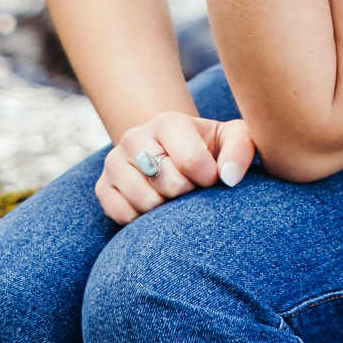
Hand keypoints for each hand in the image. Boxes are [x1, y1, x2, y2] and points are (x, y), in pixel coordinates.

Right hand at [96, 111, 257, 225]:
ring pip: (145, 202)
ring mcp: (114, 162)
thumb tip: (228, 177)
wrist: (174, 155)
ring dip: (166, 209)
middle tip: (191, 187)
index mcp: (167, 122)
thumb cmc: (211, 149)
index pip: (192, 161)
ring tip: (173, 196)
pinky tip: (154, 207)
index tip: (211, 177)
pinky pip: (123, 215)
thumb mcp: (233, 140)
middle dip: (188, 194)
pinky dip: (143, 220)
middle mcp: (134, 137)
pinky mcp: (102, 187)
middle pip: (169, 184)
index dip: (208, 178)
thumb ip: (240, 150)